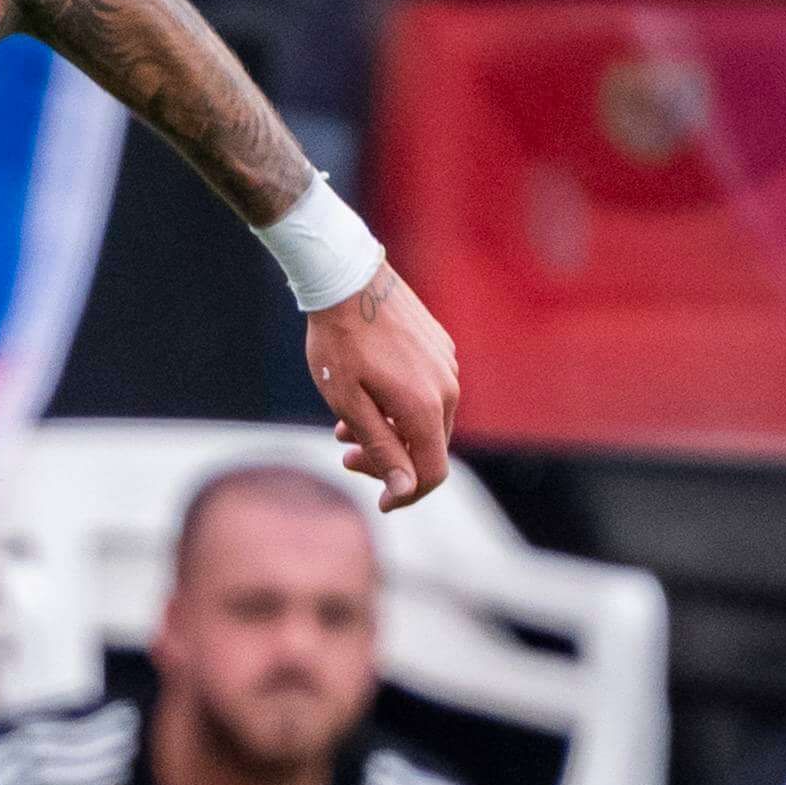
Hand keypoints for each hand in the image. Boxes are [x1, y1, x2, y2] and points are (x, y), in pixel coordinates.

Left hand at [306, 262, 458, 509]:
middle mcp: (447, 389)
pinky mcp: (441, 349)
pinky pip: (427, 393)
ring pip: (426, 420)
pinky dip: (399, 408)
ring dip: (391, 434)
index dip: (406, 495)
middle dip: (390, 462)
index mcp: (424, 408)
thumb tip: (404, 489)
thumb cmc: (338, 343)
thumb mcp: (347, 403)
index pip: (431, 473)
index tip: (380, 503)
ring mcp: (447, 366)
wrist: (347, 280)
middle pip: (428, 448)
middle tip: (345, 456)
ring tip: (344, 431)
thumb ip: (380, 447)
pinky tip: (365, 399)